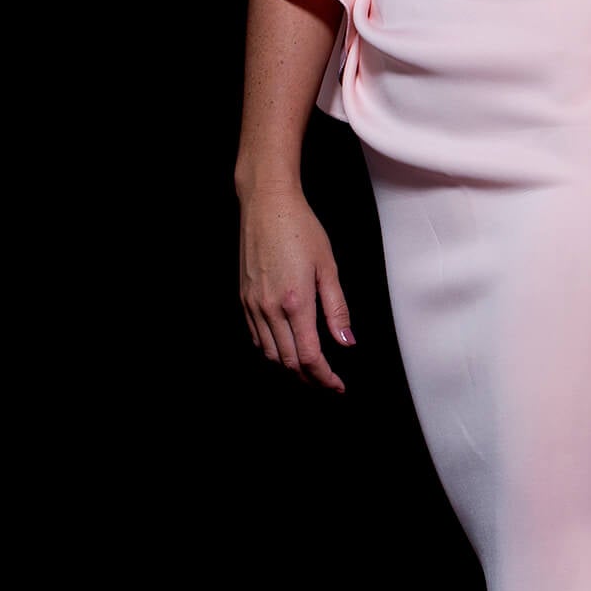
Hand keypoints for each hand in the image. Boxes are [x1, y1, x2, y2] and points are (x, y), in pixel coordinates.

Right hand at [237, 182, 354, 393]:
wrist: (266, 205)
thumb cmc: (300, 229)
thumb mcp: (328, 267)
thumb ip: (337, 309)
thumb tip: (346, 342)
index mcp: (295, 302)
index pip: (309, 357)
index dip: (325, 377)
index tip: (338, 385)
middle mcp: (269, 309)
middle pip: (288, 362)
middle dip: (310, 379)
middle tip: (328, 383)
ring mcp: (253, 305)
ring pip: (270, 354)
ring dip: (290, 368)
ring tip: (310, 372)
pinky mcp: (243, 298)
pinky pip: (256, 337)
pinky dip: (273, 351)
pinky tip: (287, 349)